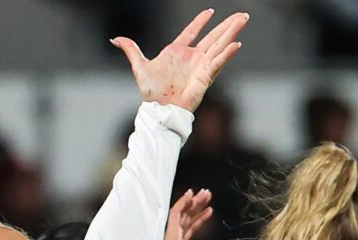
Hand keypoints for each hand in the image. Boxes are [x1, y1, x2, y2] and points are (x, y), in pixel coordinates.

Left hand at [112, 10, 247, 111]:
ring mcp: (200, 66)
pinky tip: (236, 44)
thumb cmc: (151, 92)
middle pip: (213, 36)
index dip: (200, 22)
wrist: (159, 109)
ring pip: (220, 45)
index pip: (191, 32)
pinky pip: (218, 62)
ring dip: (232, 32)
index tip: (209, 11)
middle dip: (226, 25)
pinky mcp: (205, 76)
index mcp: (177, 52)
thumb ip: (130, 50)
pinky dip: (227, 53)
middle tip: (241, 14)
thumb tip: (114, 39)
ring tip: (242, 20)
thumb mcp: (139, 66)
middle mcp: (191, 57)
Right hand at [148, 189, 212, 239]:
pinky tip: (190, 193)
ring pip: (183, 213)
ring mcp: (171, 234)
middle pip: (187, 218)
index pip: (190, 228)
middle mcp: (173, 238)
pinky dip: (183, 202)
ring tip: (206, 192)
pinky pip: (175, 212)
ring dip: (194, 202)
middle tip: (208, 194)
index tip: (209, 210)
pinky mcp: (169, 231)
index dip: (200, 219)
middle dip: (198, 206)